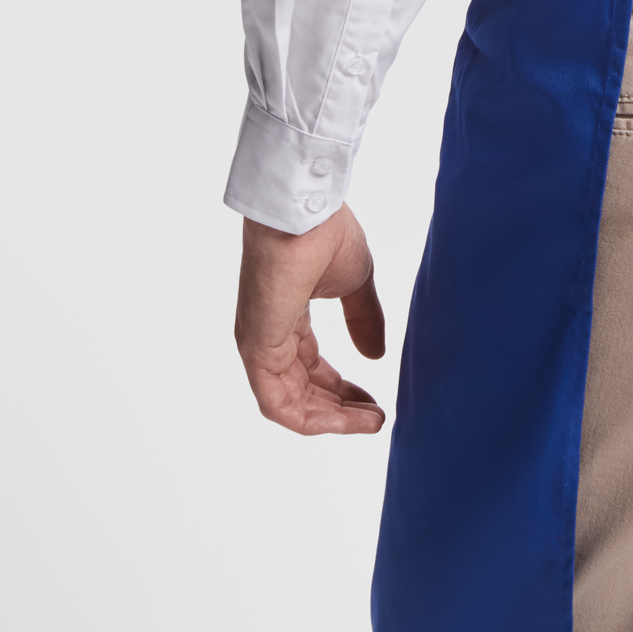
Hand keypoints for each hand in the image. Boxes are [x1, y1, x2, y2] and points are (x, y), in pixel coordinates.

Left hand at [235, 206, 387, 434]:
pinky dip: (311, 418)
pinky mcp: (256, 348)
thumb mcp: (355, 283)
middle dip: (340, 409)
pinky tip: (346, 419)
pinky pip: (277, 402)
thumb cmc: (324, 232)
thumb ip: (363, 320)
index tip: (374, 403)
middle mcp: (269, 334)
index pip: (311, 367)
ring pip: (289, 403)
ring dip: (331, 419)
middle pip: (301, 390)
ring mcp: (259, 342)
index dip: (343, 389)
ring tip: (370, 422)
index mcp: (288, 315)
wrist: (306, 210)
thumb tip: (376, 356)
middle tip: (375, 417)